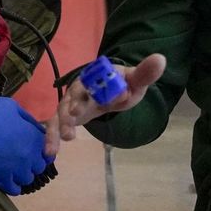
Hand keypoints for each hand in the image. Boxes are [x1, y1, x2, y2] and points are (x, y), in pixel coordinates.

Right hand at [0, 85, 49, 194]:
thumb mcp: (14, 108)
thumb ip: (29, 122)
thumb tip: (38, 131)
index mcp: (33, 138)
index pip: (48, 152)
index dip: (41, 149)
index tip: (33, 148)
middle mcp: (28, 156)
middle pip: (39, 167)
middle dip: (32, 161)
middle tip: (20, 154)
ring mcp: (14, 169)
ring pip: (27, 178)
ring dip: (22, 173)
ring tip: (12, 165)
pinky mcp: (0, 178)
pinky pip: (14, 189)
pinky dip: (13, 184)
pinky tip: (7, 176)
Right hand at [50, 53, 166, 144]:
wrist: (106, 91)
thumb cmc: (120, 86)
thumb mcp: (134, 82)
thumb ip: (144, 74)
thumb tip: (160, 59)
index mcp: (97, 77)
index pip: (99, 80)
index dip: (104, 87)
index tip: (118, 95)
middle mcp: (80, 87)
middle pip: (75, 94)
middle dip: (75, 104)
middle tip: (75, 115)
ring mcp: (70, 102)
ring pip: (62, 111)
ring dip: (62, 123)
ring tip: (66, 138)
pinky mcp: (65, 117)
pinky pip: (55, 125)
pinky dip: (51, 136)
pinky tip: (50, 151)